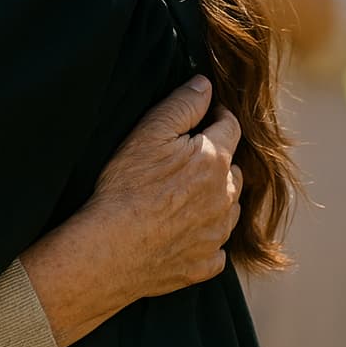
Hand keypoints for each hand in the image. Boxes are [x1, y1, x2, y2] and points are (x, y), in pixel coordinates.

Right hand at [20, 76, 242, 344]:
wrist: (112, 248)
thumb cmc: (126, 186)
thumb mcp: (149, 133)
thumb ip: (182, 105)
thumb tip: (206, 84)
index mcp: (214, 159)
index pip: (231, 127)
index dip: (220, 117)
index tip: (210, 115)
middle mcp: (226, 196)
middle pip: (234, 169)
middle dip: (220, 159)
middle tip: (192, 158)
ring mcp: (218, 233)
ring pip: (230, 207)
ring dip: (218, 197)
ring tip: (188, 195)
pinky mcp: (206, 262)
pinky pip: (217, 245)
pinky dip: (207, 236)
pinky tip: (186, 232)